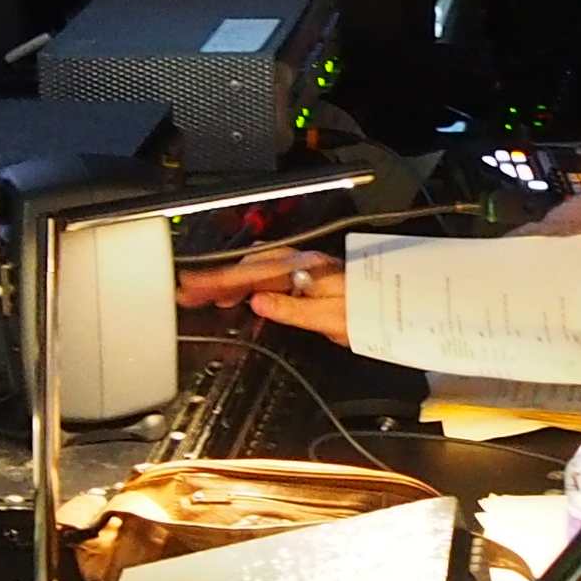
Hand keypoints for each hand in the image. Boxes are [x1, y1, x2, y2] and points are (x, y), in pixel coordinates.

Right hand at [167, 246, 348, 343]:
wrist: (391, 303)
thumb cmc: (366, 311)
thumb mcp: (328, 318)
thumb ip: (289, 309)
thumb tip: (256, 302)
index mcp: (301, 269)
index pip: (250, 275)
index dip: (217, 281)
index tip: (192, 286)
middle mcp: (300, 261)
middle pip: (247, 267)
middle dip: (215, 279)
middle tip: (188, 293)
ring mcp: (302, 266)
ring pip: (255, 268)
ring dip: (229, 281)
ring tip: (206, 296)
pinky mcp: (306, 274)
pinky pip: (267, 274)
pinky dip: (247, 283)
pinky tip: (240, 295)